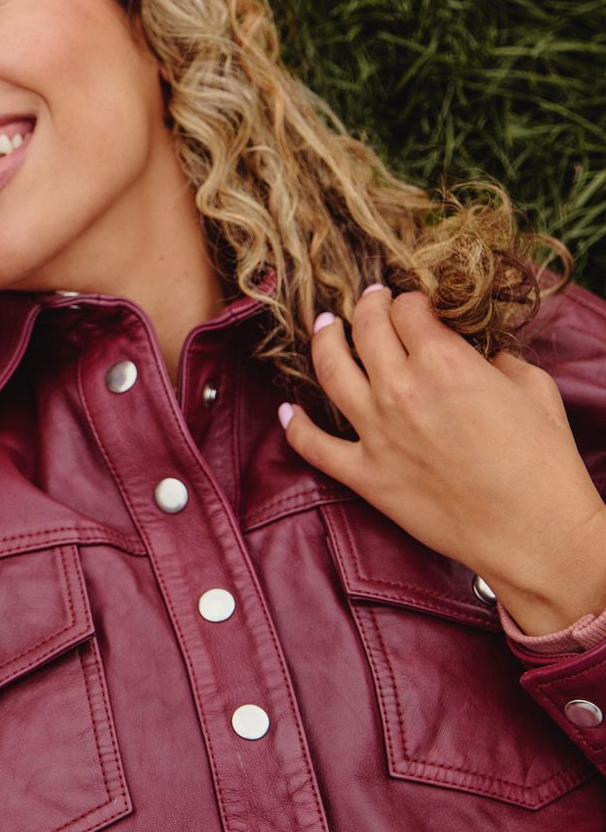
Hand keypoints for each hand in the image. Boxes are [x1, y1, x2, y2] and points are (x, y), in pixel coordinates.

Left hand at [282, 285, 605, 633]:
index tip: (413, 304)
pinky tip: (288, 410)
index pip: (408, 311)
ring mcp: (376, 431)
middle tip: (368, 300)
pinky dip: (295, 425)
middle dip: (366, 306)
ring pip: (329, 370)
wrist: (533, 532)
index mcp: (444, 363)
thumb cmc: (544, 463)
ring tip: (325, 326)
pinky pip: (312, 445)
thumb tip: (480, 357)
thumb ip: (500, 362)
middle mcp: (401, 390)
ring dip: (323, 341)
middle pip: (366, 329)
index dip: (410, 301)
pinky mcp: (364, 474)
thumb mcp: (534, 391)